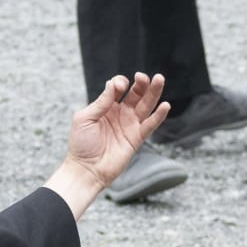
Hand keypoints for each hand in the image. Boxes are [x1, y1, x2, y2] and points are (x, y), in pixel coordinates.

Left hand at [43, 72, 167, 216]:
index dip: (120, 83)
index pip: (118, 88)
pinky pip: (150, 125)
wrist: (86, 170)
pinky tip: (165, 105)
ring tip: (159, 79)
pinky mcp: (136, 138)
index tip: (119, 86)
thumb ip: (100, 102)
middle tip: (145, 77)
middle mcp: (120, 114)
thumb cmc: (81, 145)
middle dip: (141, 84)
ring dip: (154, 93)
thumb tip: (114, 85)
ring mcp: (129, 125)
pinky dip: (158, 116)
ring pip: (146, 106)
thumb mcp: (84, 118)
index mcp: (106, 107)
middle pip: (136, 94)